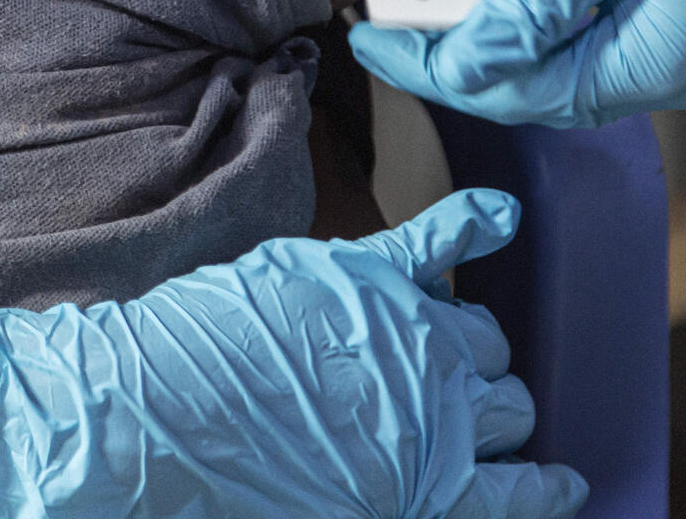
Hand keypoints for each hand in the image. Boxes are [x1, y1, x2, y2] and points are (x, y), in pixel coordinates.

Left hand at [0, 190, 587, 517]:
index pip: (527, 489)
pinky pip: (436, 241)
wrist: (154, 422)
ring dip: (473, 343)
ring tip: (444, 342)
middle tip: (447, 400)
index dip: (536, 482)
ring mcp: (406, 337)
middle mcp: (439, 414)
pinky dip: (470, 223)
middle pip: (504, 401)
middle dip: (485, 404)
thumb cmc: (228, 488)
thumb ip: (399, 495)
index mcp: (434, 491)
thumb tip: (414, 479)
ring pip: (485, 335)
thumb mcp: (334, 508)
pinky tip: (499, 213)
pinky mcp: (361, 273)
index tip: (550, 480)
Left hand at [349, 0, 685, 125]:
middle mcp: (660, 68)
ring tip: (420, 21)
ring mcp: (670, 47)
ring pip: (559, 70)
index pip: (513, 91)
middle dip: (451, 68)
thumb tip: (463, 65)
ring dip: (486, 51)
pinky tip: (493, 3)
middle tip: (380, 36)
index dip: (431, 73)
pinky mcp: (672, 19)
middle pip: (534, 90)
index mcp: (647, 59)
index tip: (367, 43)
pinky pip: (586, 43)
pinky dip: (527, 29)